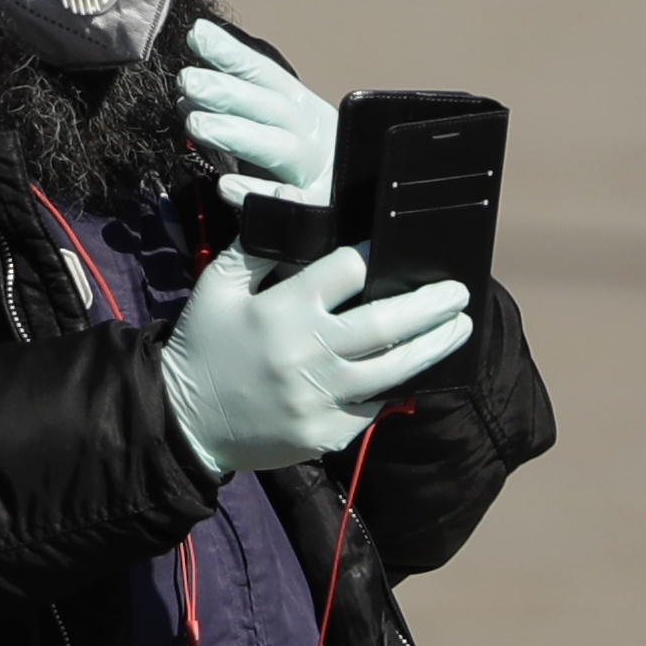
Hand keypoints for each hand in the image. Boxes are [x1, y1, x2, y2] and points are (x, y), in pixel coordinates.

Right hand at [158, 242, 469, 472]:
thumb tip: (292, 213)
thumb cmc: (204, 345)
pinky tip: (415, 368)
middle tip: (460, 291)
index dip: (373, 255)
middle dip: (429, 304)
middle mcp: (307, 353)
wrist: (185, 422)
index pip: (345, 272)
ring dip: (432, 346)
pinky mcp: (327, 433)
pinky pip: (373, 406)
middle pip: (385, 322)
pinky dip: (396, 386)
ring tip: (459, 327)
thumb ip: (255, 250)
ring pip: (393, 368)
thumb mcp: (217, 288)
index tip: (393, 248)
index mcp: (282, 311)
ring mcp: (320, 398)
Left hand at [179, 18, 334, 204]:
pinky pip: (288, 207)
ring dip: (238, 134)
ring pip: (281, 150)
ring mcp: (318, 176)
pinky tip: (227, 186)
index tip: (197, 35)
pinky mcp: (317, 217)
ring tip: (196, 125)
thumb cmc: (301, 171)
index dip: (233, 55)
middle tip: (187, 81)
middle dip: (229, 92)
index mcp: (304, 111)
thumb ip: (235, 108)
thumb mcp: (274, 131)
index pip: (266, 76)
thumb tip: (187, 87)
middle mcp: (314, 138)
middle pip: (272, 109)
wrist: (354, 217)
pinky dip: (260, 195)